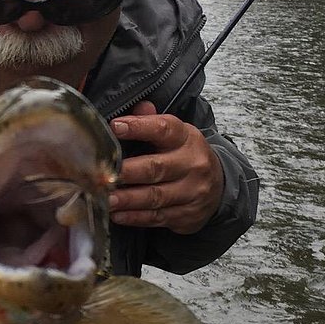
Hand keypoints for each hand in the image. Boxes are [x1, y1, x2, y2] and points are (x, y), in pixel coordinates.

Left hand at [109, 100, 224, 234]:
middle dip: (128, 172)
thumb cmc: (186, 156)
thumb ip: (153, 121)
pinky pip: (157, 217)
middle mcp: (192, 164)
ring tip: (106, 198)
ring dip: (128, 199)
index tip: (115, 126)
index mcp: (186, 138)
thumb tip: (138, 106)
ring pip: (156, 196)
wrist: (220, 186)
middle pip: (156, 168)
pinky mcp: (187, 214)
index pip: (163, 129)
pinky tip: (118, 214)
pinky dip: (135, 217)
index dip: (139, 127)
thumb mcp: (176, 135)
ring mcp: (192, 192)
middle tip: (104, 174)